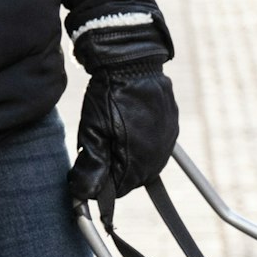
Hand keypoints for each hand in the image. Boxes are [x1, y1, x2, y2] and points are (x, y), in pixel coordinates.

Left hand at [71, 67, 177, 205]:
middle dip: (115, 169)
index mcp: (138, 162)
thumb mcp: (93, 131)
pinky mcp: (172, 127)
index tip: (89, 167)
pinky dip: (141, 142)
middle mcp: (158, 156)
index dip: (101, 183)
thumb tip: (84, 194)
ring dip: (128, 156)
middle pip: (133, 178)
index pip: (117, 190)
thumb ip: (91, 166)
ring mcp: (168, 142)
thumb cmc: (109, 96)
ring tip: (114, 131)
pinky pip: (155, 146)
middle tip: (99, 144)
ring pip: (145, 162)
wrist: (133, 61)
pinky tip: (128, 124)